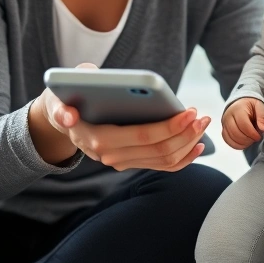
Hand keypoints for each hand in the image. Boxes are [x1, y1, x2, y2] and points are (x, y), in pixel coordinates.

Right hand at [36, 64, 211, 171]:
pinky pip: (163, 166)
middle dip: (185, 134)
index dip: (170, 125)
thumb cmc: (68, 99)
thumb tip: (68, 117)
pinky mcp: (132, 162)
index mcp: (99, 139)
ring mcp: (122, 162)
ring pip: (164, 160)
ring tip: (202, 124)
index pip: (143, 136)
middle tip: (201, 116)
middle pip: (159, 150)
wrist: (65, 118)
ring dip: (188, 143)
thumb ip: (62, 106)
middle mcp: (112, 156)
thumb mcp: (61, 96)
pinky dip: (184, 158)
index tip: (189, 111)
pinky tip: (198, 145)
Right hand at [221, 97, 263, 149]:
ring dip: (243, 143)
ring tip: (251, 139)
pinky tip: (245, 142)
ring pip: (231, 138)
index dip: (252, 133)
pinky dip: (237, 145)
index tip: (259, 136)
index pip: (243, 125)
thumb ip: (263, 117)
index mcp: (238, 109)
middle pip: (235, 133)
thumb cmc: (251, 106)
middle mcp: (228, 116)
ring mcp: (225, 124)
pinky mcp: (224, 131)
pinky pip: (228, 141)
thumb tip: (262, 128)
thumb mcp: (260, 106)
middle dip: (248, 139)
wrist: (242, 105)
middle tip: (255, 138)